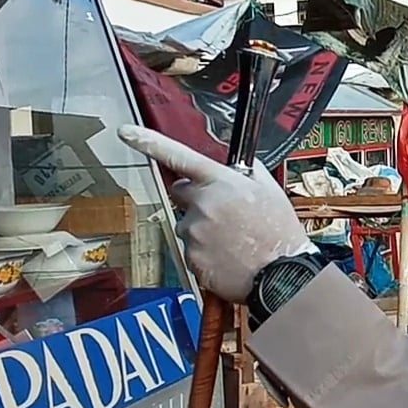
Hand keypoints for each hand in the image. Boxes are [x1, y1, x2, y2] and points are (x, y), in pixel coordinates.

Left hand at [118, 125, 312, 302]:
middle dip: (197, 198)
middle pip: (182, 193)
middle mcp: (203, 204)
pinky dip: (206, 252)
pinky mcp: (191, 257)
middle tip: (226, 214)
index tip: (126, 132)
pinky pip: (191, 248)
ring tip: (234, 240)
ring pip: (188, 223)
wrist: (281, 275)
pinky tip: (228, 255)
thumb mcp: (272, 191)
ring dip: (204, 229)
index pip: (179, 156)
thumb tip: (237, 165)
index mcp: (222, 182)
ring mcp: (194, 231)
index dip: (149, 142)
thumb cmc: (279, 233)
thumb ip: (250, 172)